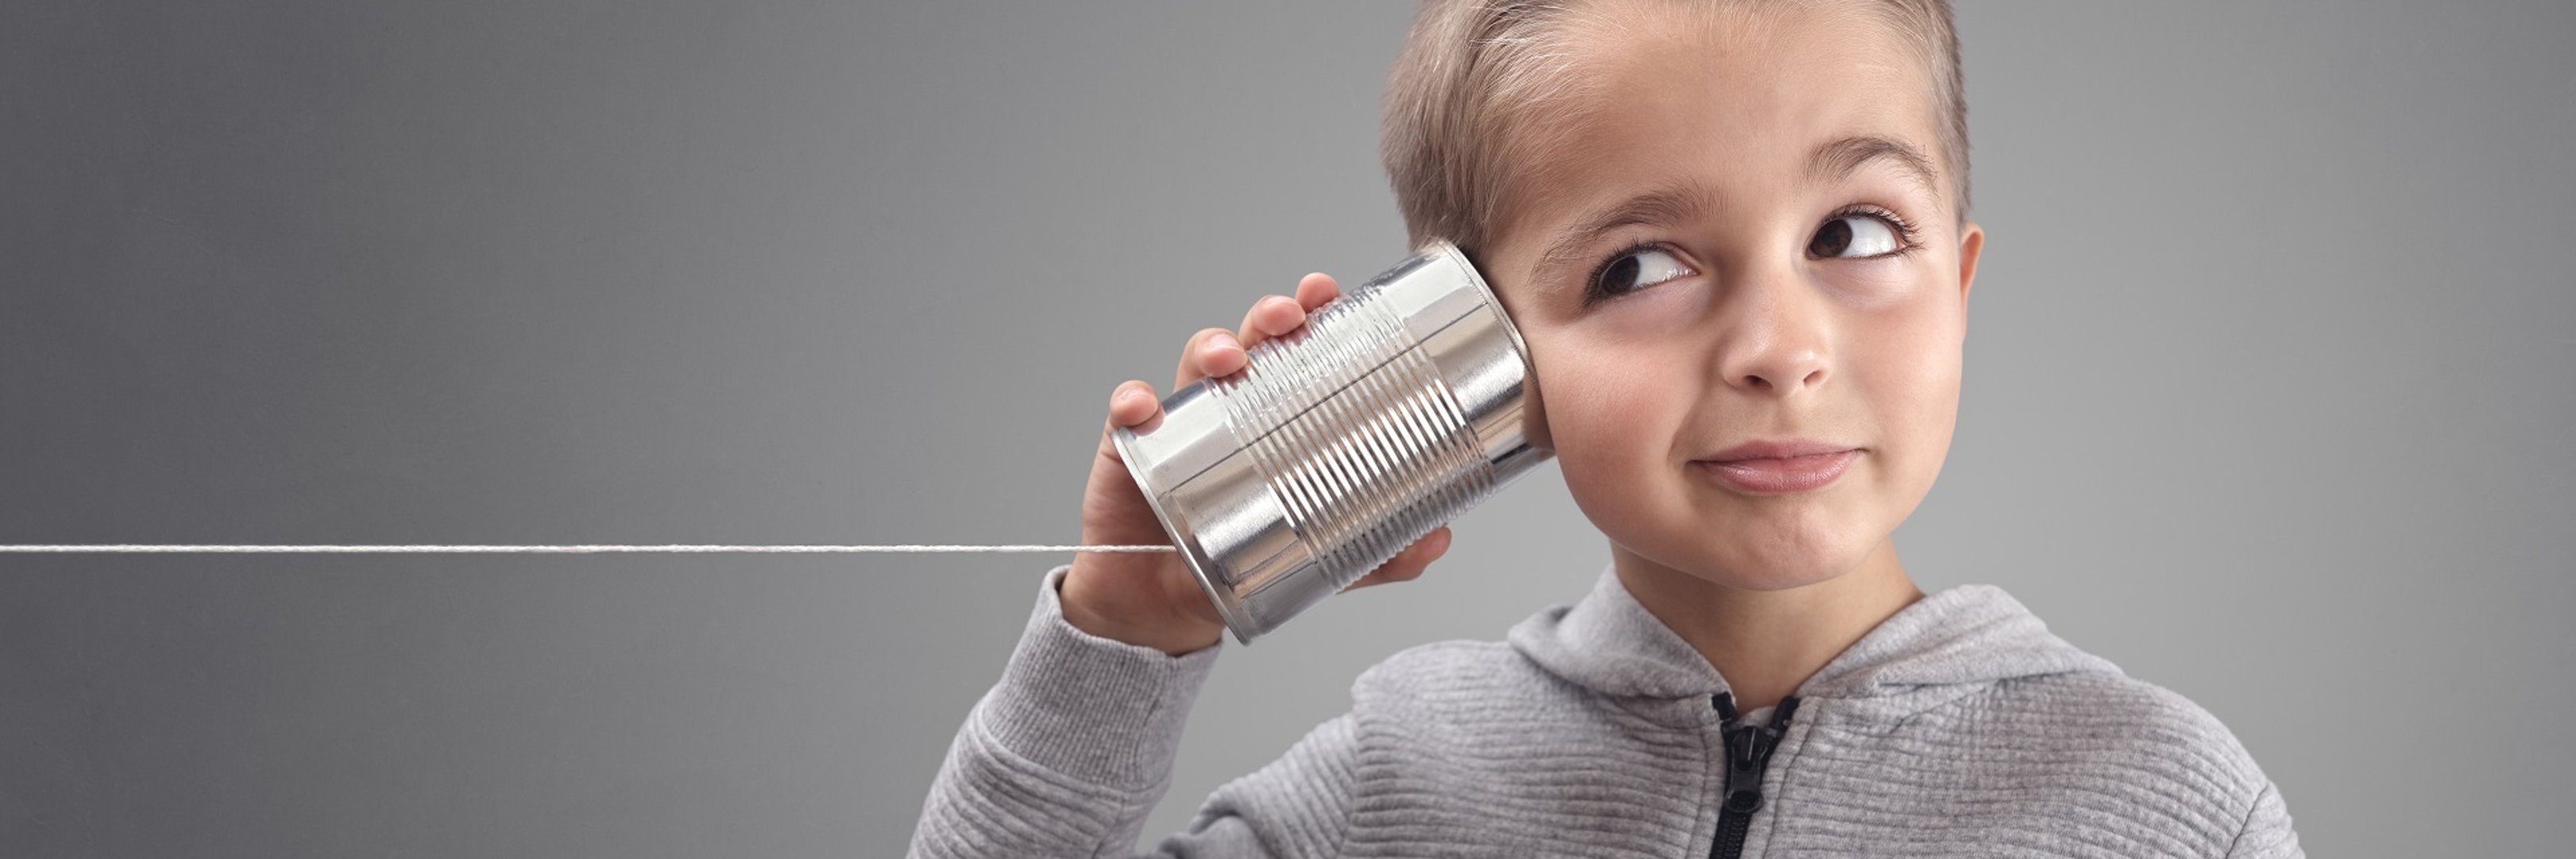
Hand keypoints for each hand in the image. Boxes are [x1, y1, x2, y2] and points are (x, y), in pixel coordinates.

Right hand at [1060, 272, 1455, 654]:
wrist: (1168, 602)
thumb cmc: (1246, 559)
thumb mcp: (1324, 561)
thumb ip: (1380, 553)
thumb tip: (1438, 539)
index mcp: (1280, 415)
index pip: (1300, 351)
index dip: (1313, 313)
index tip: (1328, 294)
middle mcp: (1234, 404)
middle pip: (1252, 340)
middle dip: (1270, 316)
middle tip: (1288, 317)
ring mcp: (1182, 419)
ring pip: (1195, 362)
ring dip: (1211, 346)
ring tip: (1227, 359)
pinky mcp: (1132, 445)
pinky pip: (1128, 413)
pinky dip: (1132, 402)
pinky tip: (1141, 407)